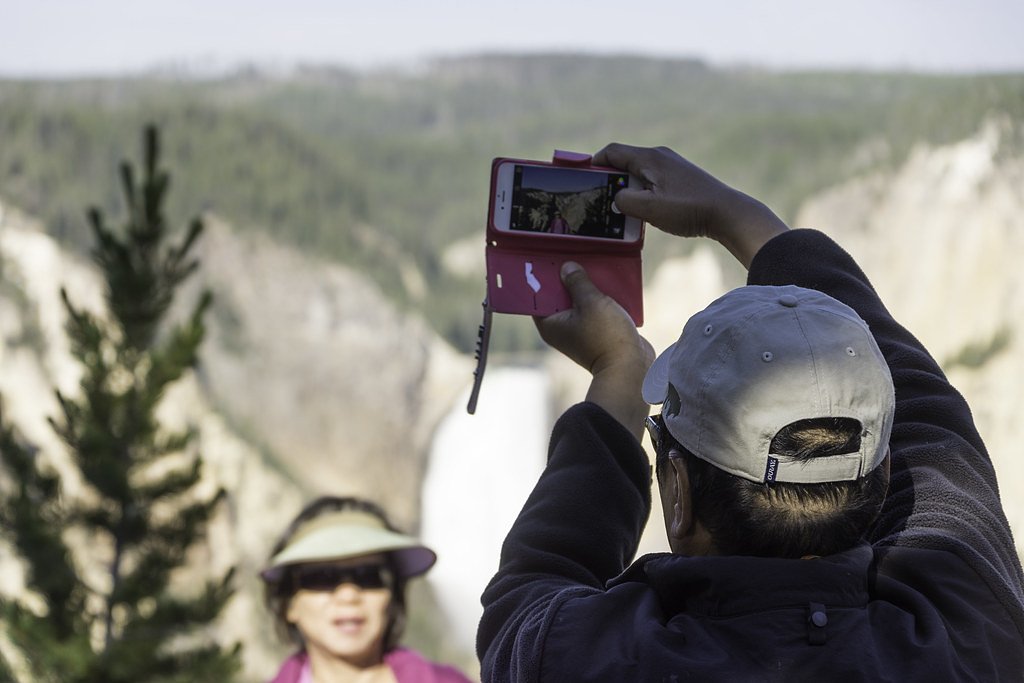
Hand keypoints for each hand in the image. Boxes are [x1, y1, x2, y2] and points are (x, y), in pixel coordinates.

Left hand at [535, 262, 653, 437]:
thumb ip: (577, 282)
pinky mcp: (598, 331)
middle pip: (559, 295)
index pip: (537, 295)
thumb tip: (566, 267)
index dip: (541, 276)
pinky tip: (607, 279)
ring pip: (579, 300)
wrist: (631, 368)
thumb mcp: (590, 302)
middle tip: (570, 253)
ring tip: (590, 262)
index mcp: (550, 323)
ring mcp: (580, 330)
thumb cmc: (606, 336)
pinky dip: (599, 296)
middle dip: (566, 276)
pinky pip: (595, 308)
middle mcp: (561, 327)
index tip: (546, 257)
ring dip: (586, 284)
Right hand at [594, 143, 788, 268]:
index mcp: (650, 158)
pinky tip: (644, 212)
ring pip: (638, 173)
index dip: (594, 163)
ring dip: (626, 189)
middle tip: (598, 199)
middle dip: (609, 180)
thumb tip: (616, 198)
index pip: (612, 152)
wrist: (728, 213)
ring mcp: (671, 167)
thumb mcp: (650, 208)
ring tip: (620, 210)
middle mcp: (660, 157)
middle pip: (624, 162)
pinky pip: (651, 181)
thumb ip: (625, 201)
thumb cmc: (690, 209)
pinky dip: (641, 192)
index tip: (583, 178)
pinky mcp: (680, 179)